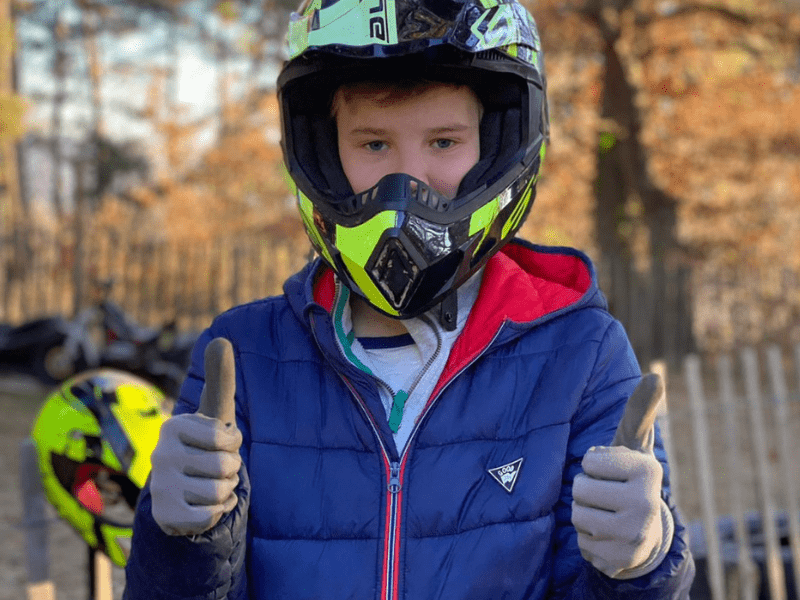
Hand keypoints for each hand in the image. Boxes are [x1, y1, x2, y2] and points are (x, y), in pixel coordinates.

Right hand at [150, 338, 241, 535]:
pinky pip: (210, 517)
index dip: (233, 444)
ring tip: (210, 485)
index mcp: (174, 427)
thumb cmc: (205, 446)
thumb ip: (220, 378)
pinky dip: (216, 513)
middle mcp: (161, 455)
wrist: (184, 492)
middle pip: (226, 467)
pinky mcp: (164, 517)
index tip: (221, 443)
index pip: (228, 438)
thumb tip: (222, 339)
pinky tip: (204, 505)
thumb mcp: (213, 412)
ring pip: (220, 492)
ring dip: (225, 492)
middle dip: (232, 470)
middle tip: (215, 468)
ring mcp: (160, 487)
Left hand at [571, 374, 673, 578]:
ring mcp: (635, 537)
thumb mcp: (634, 443)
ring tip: (606, 513)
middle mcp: (646, 505)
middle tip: (607, 495)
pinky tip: (606, 536)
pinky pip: (581, 544)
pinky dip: (588, 539)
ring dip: (584, 514)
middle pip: (579, 489)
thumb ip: (640, 410)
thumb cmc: (630, 477)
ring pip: (576, 516)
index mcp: (648, 471)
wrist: (646, 532)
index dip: (595, 465)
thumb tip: (654, 375)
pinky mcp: (620, 561)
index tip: (613, 471)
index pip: (589, 461)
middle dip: (586, 490)